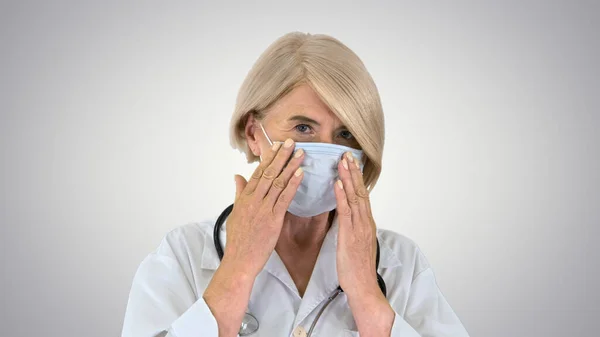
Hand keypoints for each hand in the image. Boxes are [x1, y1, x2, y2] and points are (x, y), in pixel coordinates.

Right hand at [203, 138, 303, 336]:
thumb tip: (237, 176)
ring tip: (300, 153)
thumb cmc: (238, 240)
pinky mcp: (272, 219)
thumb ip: (239, 193)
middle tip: (291, 142)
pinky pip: (284, 197)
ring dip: (290, 166)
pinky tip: (301, 174)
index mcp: (244, 197)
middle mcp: (253, 199)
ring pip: (278, 182)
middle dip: (281, 156)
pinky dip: (293, 184)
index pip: (258, 172)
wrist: (239, 260)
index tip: (277, 146)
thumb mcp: (235, 213)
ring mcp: (263, 208)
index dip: (269, 158)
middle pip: (268, 172)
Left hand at [334, 151, 379, 295]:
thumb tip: (345, 216)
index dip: (356, 178)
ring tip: (343, 162)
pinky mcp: (351, 236)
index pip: (362, 195)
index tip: (351, 162)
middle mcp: (365, 222)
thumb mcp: (355, 244)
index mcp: (366, 223)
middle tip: (347, 154)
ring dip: (348, 178)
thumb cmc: (356, 269)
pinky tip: (338, 184)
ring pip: (355, 198)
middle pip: (360, 191)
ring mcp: (360, 228)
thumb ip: (352, 228)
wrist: (363, 287)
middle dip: (353, 172)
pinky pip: (346, 212)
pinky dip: (342, 196)